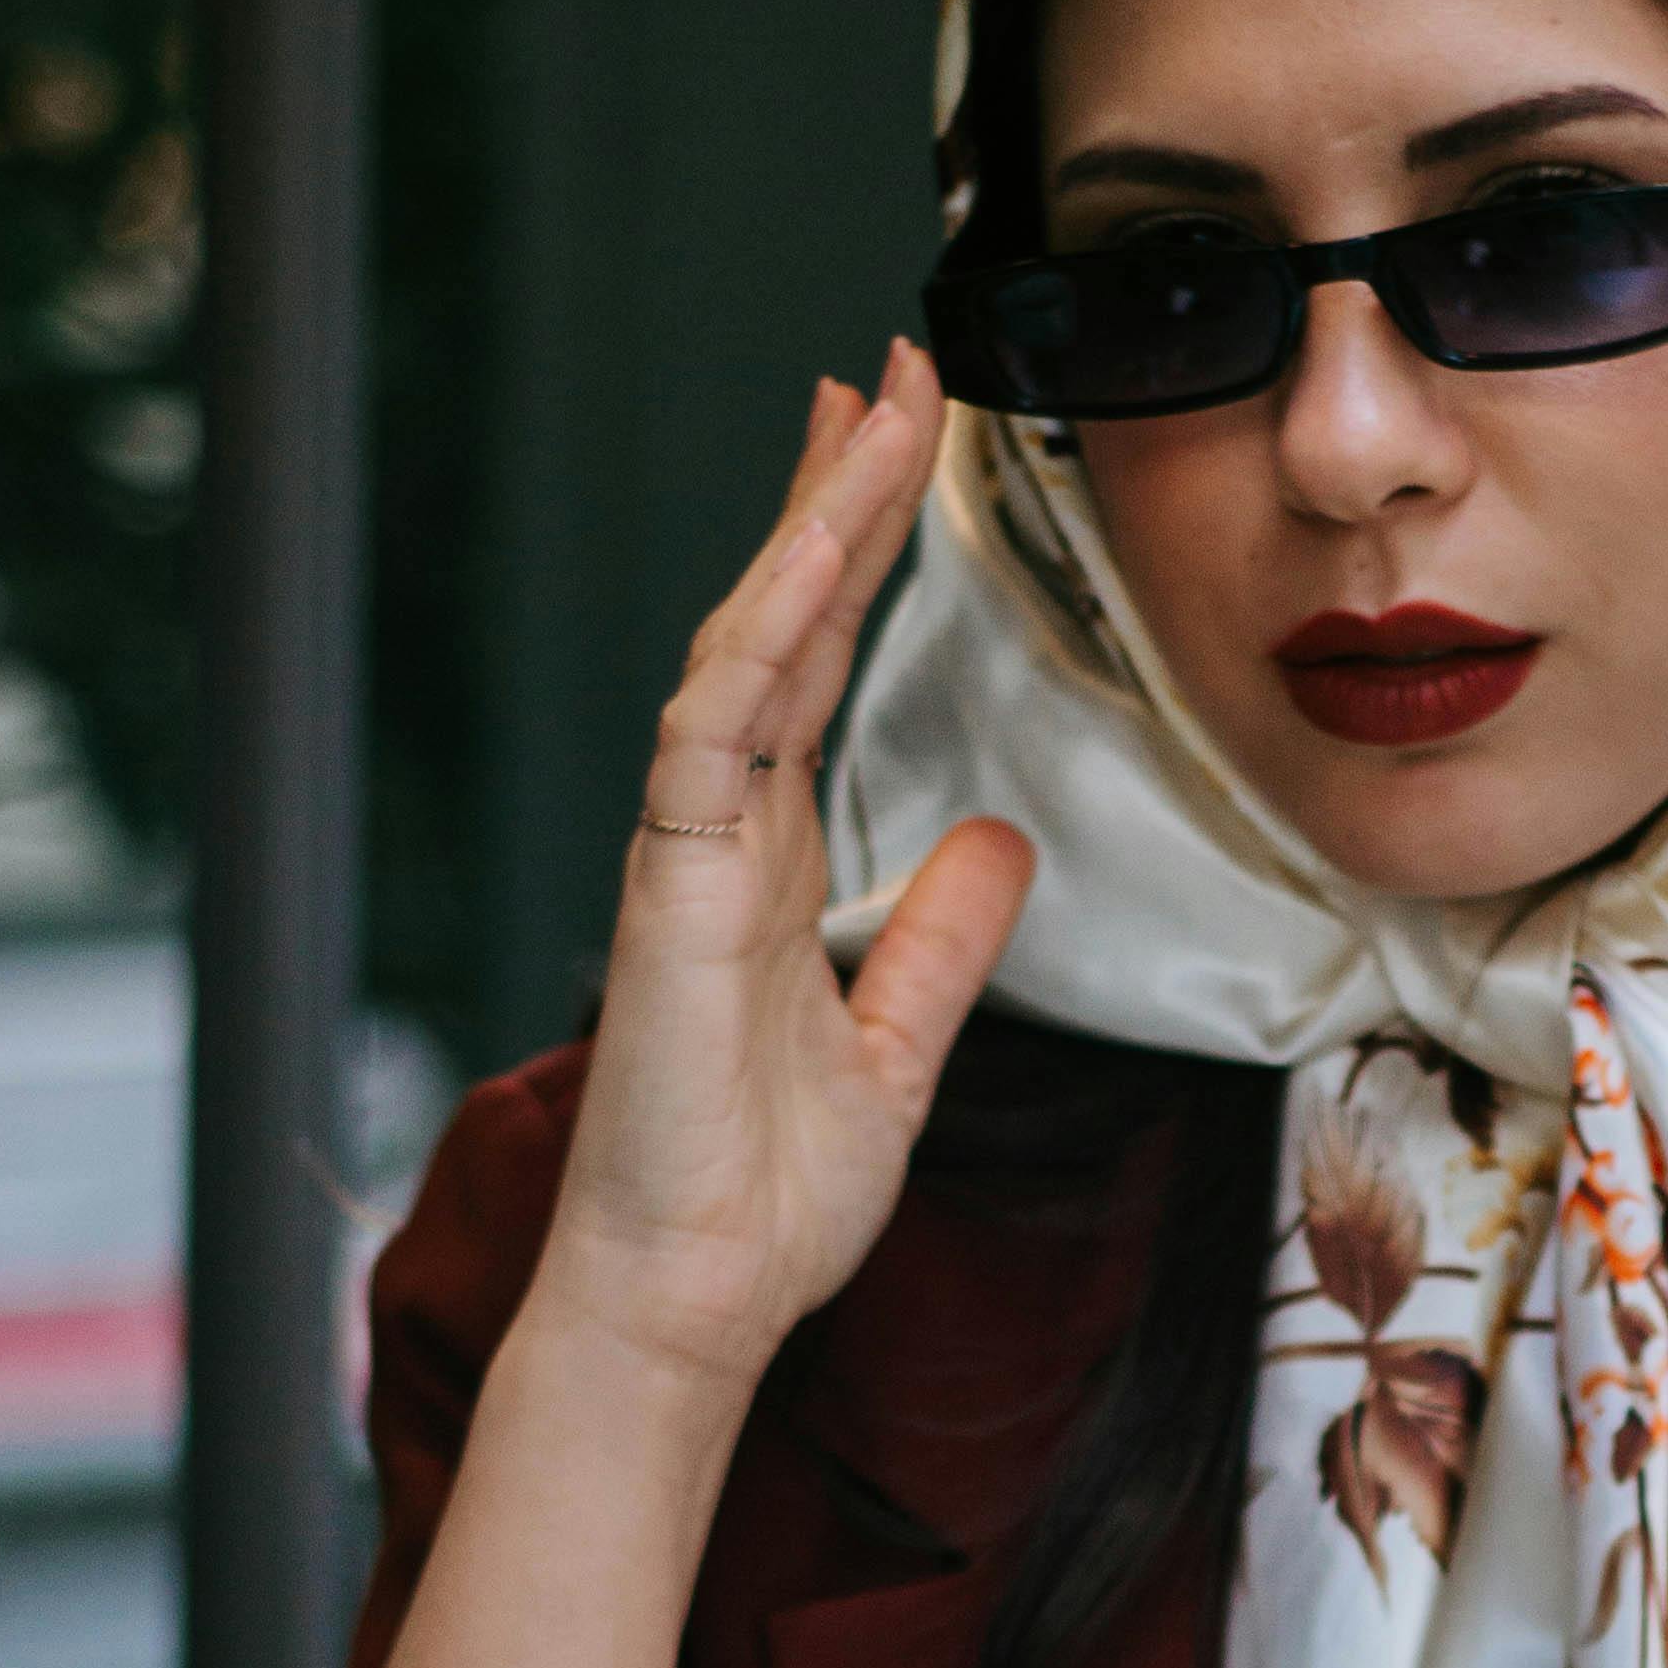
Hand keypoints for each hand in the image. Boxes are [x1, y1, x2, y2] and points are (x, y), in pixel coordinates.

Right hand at [539, 346, 1034, 1398]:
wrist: (698, 1298)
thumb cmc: (766, 1197)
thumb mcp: (898, 1047)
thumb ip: (940, 940)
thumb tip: (999, 842)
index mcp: (765, 857)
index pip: (814, 661)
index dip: (856, 549)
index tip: (894, 440)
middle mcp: (719, 829)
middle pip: (778, 618)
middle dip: (835, 491)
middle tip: (892, 369)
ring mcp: (686, 848)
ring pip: (746, 643)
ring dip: (810, 527)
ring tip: (869, 411)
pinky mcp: (668, 885)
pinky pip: (710, 730)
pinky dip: (757, 638)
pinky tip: (807, 558)